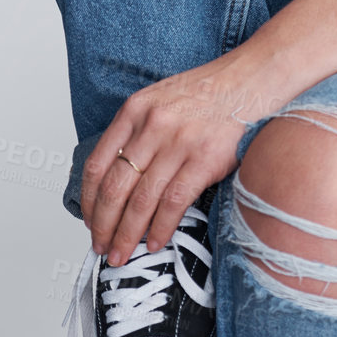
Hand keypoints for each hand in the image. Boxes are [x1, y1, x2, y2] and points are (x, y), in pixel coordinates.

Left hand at [81, 50, 282, 264]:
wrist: (248, 81)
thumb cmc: (205, 94)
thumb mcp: (158, 100)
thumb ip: (136, 132)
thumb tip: (119, 180)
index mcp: (134, 111)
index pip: (97, 165)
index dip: (89, 201)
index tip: (90, 222)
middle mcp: (151, 127)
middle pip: (114, 188)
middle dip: (104, 226)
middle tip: (102, 248)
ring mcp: (178, 144)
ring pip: (141, 201)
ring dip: (128, 234)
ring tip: (123, 254)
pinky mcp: (204, 160)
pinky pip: (173, 203)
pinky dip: (161, 228)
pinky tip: (155, 242)